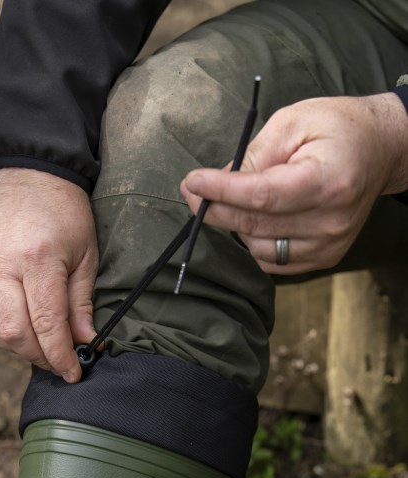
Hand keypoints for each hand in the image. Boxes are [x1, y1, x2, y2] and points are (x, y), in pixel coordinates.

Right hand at [0, 168, 98, 381]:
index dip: (59, 356)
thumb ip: (81, 302)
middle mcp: (2, 265)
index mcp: (37, 260)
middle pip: (14, 333)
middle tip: (58, 363)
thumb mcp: (85, 253)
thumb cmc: (64, 211)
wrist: (27, 169)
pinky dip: (1, 327)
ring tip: (40, 346)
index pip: (46, 325)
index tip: (73, 373)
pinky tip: (21, 327)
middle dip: (38, 357)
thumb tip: (84, 342)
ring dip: (17, 346)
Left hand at [181, 94, 407, 274]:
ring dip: (237, 225)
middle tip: (194, 191)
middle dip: (216, 209)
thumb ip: (255, 154)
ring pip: (258, 248)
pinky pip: (272, 261)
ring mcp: (328, 244)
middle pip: (255, 225)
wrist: (380, 150)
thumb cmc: (336, 128)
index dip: (222, 192)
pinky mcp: (324, 258)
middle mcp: (330, 220)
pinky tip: (258, 218)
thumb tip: (218, 183)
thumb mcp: (293, 121)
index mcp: (327, 181)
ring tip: (239, 198)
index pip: (262, 195)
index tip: (192, 183)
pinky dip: (255, 241)